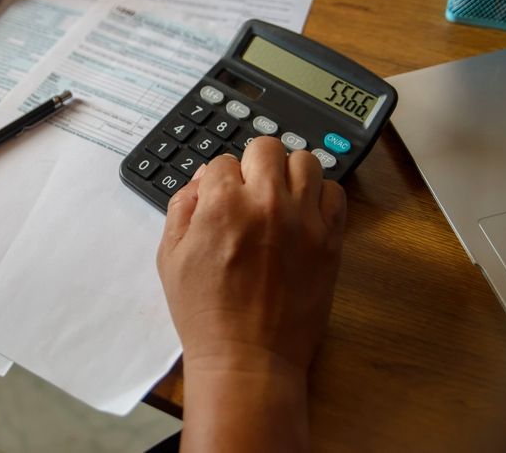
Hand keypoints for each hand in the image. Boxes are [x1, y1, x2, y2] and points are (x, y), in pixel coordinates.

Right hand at [157, 137, 345, 375]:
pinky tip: (303, 213)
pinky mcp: (329, 240)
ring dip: (288, 173)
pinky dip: (319, 195)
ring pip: (306, 161)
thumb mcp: (170, 257)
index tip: (218, 200)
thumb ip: (182, 208)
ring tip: (279, 196)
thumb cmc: (206, 313)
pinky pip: (335, 193)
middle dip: (252, 165)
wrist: (247, 358)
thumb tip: (202, 181)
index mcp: (224, 204)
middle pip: (266, 147)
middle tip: (248, 191)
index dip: (217, 180)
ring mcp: (304, 220)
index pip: (223, 161)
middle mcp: (267, 203)